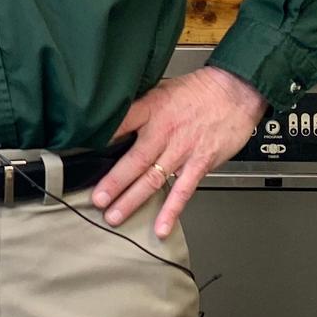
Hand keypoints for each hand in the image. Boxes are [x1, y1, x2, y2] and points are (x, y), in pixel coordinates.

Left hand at [90, 67, 266, 238]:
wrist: (236, 91)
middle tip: (96, 199)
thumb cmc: (198, 91)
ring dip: (132, 200)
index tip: (80, 156)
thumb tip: (112, 122)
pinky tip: (160, 227)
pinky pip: (183, 191)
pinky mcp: (200, 163)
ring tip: (114, 216)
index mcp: (151, 109)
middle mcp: (164, 131)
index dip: (100, 139)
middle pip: (133, 160)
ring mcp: (182, 150)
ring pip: (153, 179)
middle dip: (113, 182)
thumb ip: (138, 108)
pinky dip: (171, 210)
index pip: (120, 123)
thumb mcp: (160, 90)